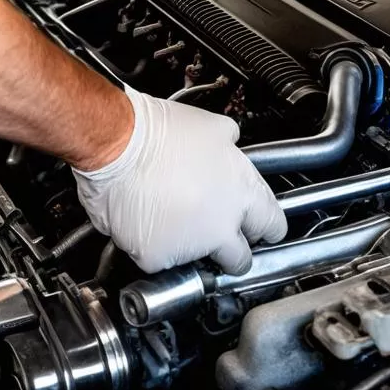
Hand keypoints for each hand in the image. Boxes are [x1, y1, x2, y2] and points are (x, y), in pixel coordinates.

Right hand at [72, 87, 287, 274]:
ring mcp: (191, 246)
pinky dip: (152, 247)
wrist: (116, 144)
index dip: (263, 228)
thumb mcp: (212, 127)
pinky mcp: (158, 258)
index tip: (255, 230)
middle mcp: (223, 225)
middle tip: (211, 234)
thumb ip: (230, 146)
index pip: (273, 227)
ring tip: (167, 215)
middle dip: (230, 252)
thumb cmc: (158, 131)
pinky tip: (145, 220)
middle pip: (240, 259)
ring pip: (196, 262)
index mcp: (242, 193)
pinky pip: (160, 261)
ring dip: (187, 246)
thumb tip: (230, 146)